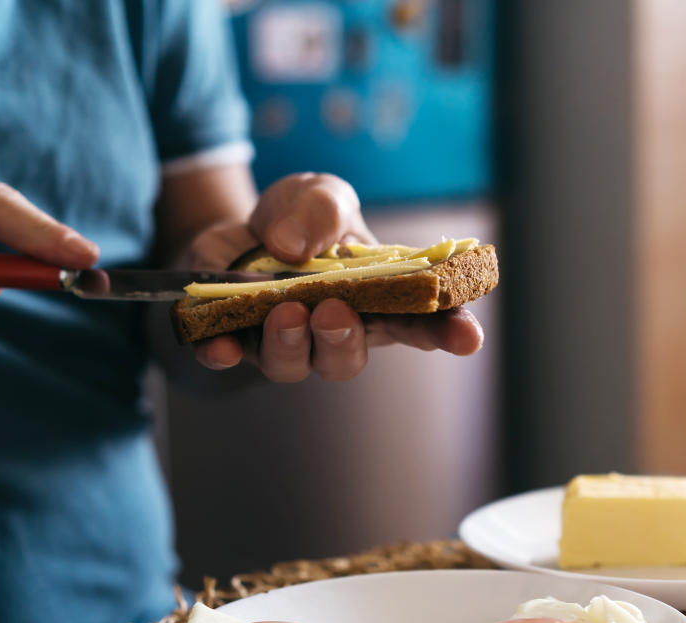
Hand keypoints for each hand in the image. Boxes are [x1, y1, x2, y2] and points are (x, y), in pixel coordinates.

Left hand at [185, 172, 483, 380]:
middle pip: (349, 358)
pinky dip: (223, 352)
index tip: (468, 336)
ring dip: (291, 345)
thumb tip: (292, 247)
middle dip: (345, 341)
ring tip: (284, 312)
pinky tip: (217, 345)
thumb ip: (320, 209)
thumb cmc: (296, 221)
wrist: (232, 230)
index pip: (420, 321)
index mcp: (375, 298)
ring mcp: (284, 341)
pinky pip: (228, 356)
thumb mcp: (317, 194)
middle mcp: (334, 330)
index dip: (448, 332)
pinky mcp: (234, 338)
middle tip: (335, 311)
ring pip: (293, 365)